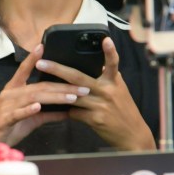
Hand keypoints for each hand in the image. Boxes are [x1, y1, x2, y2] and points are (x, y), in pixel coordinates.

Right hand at [0, 45, 87, 149]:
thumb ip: (48, 114)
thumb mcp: (31, 120)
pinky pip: (18, 113)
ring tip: (71, 98)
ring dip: (54, 97)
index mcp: (14, 90)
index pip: (24, 70)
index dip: (32, 58)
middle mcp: (10, 94)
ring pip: (33, 97)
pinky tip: (38, 107)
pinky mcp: (5, 120)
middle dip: (62, 87)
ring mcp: (7, 106)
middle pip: (39, 86)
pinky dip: (28, 110)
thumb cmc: (8, 129)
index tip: (42, 46)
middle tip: (82, 88)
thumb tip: (67, 111)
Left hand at [36, 37, 155, 150]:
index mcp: (114, 81)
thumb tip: (95, 66)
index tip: (105, 39)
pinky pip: (75, 113)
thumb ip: (108, 78)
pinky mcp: (95, 119)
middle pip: (79, 78)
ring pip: (72, 97)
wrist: (132, 135)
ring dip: (56, 93)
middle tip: (42, 63)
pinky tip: (64, 112)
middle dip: (58, 69)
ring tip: (41, 89)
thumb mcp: (120, 90)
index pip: (113, 63)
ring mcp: (101, 105)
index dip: (109, 51)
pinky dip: (68, 111)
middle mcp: (107, 91)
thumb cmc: (124, 110)